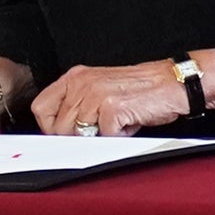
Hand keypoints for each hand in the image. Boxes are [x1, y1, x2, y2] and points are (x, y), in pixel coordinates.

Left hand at [31, 60, 190, 137]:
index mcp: (76, 77)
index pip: (41, 108)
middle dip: (79, 137)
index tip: (66, 133)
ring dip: (101, 136)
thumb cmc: (141, 89)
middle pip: (58, 128)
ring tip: (118, 122)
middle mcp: (82, 83)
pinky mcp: (112, 108)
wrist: (173, 83)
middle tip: (102, 127)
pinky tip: (130, 122)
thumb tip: (61, 131)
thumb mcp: (101, 89)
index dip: (51, 128)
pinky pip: (105, 137)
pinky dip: (119, 136)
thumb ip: (78, 105)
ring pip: (79, 135)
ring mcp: (96, 95)